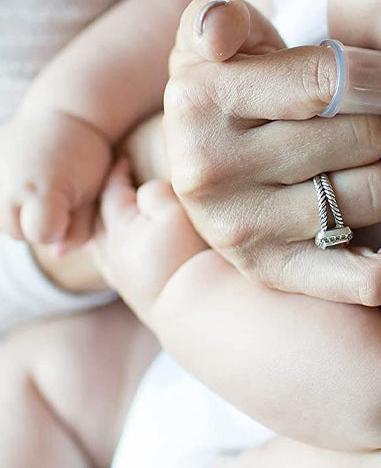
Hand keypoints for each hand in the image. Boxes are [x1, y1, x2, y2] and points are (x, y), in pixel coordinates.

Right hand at [0, 106, 111, 251]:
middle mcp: (6, 186)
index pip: (42, 236)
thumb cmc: (84, 158)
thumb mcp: (94, 193)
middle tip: (56, 191)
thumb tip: (57, 254)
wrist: (62, 116)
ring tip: (38, 185)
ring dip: (19, 214)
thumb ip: (78, 231)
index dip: (60, 226)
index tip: (71, 204)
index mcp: (41, 191)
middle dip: (39, 222)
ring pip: (3, 222)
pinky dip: (8, 201)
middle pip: (18, 233)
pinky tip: (23, 184)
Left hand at [91, 157, 207, 318]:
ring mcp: (124, 278)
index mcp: (119, 230)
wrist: (193, 308)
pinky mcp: (139, 296)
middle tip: (115, 186)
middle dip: (106, 201)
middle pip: (100, 221)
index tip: (123, 159)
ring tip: (117, 220)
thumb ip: (156, 193)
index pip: (111, 194)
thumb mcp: (172, 212)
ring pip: (105, 247)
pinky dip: (118, 254)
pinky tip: (129, 256)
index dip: (117, 174)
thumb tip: (149, 192)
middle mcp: (114, 255)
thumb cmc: (184, 257)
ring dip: (108, 230)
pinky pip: (117, 268)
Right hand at [162, 0, 380, 303]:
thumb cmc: (235, 77)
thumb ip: (219, 16)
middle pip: (362, 137)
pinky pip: (372, 278)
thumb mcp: (219, 34)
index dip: (380, 76)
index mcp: (200, 99)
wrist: (205, 152)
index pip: (330, 81)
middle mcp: (210, 171)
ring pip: (376, 193)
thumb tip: (217, 35)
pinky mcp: (274, 273)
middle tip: (357, 121)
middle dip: (374, 122)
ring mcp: (242, 230)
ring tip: (352, 161)